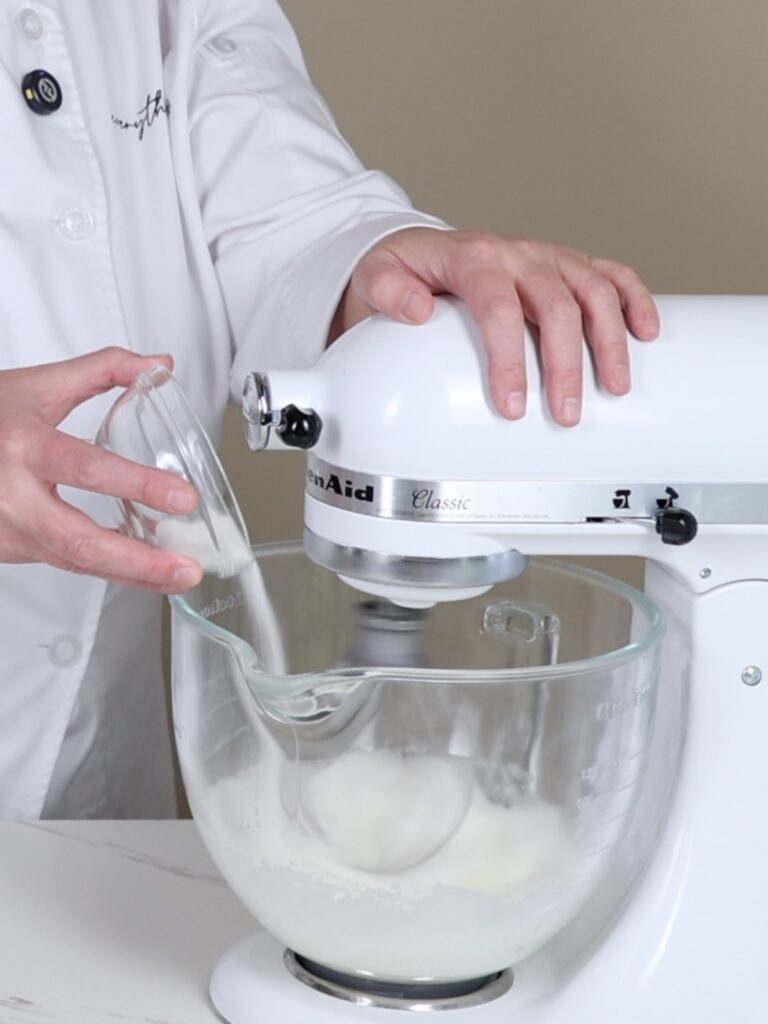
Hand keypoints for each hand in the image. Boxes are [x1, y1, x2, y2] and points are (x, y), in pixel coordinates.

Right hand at [0, 348, 202, 590]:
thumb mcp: (38, 386)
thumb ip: (103, 370)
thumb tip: (158, 365)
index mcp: (24, 446)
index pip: (87, 470)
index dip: (139, 485)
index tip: (183, 498)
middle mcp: (12, 495)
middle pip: (79, 541)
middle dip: (140, 562)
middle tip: (187, 567)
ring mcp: (8, 530)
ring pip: (75, 564)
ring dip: (132, 576)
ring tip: (177, 576)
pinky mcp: (9, 550)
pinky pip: (66, 565)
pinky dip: (109, 571)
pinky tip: (144, 572)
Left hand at [336, 228, 659, 425]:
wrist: (421, 251)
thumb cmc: (404, 272)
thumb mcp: (377, 277)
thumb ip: (388, 291)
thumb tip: (415, 309)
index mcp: (473, 259)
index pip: (498, 307)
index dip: (509, 358)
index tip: (511, 405)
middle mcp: (516, 254)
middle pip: (555, 305)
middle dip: (565, 364)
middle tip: (565, 412)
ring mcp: (546, 258)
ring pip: (592, 290)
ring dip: (609, 341)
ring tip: (615, 387)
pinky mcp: (566, 265)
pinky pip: (610, 274)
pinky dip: (634, 299)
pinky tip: (646, 332)